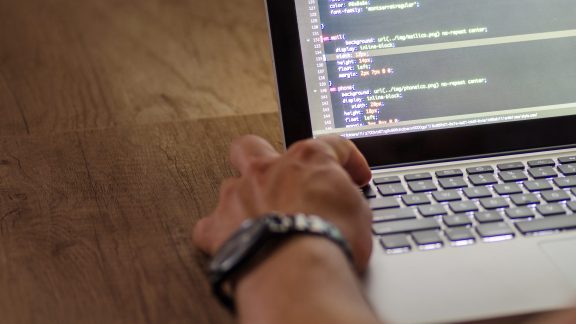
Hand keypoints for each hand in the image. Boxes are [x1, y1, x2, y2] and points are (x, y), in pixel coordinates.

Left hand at [193, 135, 372, 270]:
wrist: (297, 270)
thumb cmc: (329, 239)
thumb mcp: (359, 212)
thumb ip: (347, 198)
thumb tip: (346, 204)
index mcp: (306, 160)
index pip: (331, 145)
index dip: (347, 158)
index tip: (354, 174)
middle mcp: (267, 170)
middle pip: (253, 146)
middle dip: (262, 156)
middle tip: (277, 175)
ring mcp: (238, 196)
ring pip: (229, 185)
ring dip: (243, 199)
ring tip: (260, 220)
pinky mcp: (218, 228)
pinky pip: (210, 226)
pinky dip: (221, 233)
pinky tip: (235, 242)